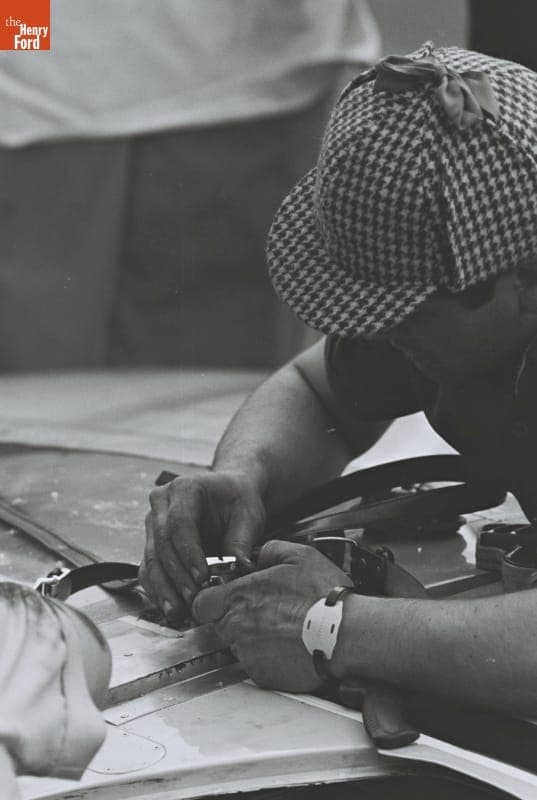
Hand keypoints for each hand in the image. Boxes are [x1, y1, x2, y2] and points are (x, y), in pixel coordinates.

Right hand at [139, 471, 265, 622]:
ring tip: (179, 611)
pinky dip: (159, 591)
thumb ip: (241, 541)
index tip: (201, 576)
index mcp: (184, 489)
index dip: (188, 552)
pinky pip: (149, 570)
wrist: (229, 496)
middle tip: (193, 599)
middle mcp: (161, 504)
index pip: (179, 523)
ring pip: (151, 561)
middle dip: (177, 576)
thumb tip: (239, 569)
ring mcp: (153, 524)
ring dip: (164, 589)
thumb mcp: (248, 516)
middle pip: (161, 544)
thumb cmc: (238, 501)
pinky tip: (171, 607)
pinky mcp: (152, 545)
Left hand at [192, 540, 352, 691]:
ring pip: (238, 646)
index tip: (226, 597)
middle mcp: (238, 628)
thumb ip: (269, 551)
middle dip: (236, 618)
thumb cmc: (323, 596)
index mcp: (240, 597)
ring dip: (253, 638)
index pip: (201, 604)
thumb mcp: (298, 555)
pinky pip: (256, 665)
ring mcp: (248, 655)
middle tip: (266, 611)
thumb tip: (260, 556)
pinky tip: (290, 645)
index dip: (212, 600)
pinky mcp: (263, 677)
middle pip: (219, 625)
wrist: (345, 634)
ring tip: (284, 628)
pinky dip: (268, 658)